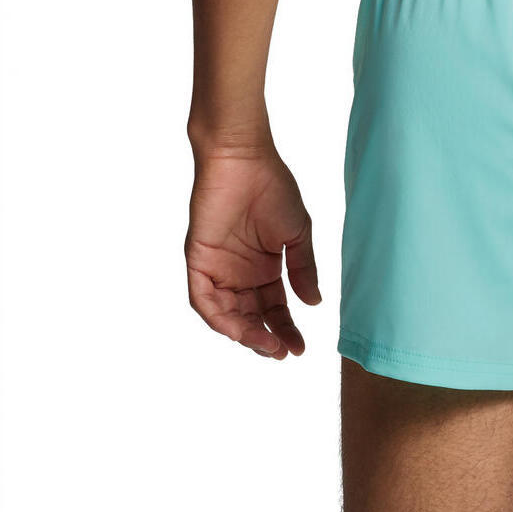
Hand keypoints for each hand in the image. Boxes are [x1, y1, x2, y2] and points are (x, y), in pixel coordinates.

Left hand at [185, 148, 321, 359]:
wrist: (244, 159)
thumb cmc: (273, 188)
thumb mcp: (297, 233)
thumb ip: (303, 269)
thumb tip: (314, 304)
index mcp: (264, 269)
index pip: (274, 309)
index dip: (286, 329)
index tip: (301, 348)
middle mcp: (240, 274)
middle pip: (251, 318)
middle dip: (266, 339)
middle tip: (283, 352)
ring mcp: (218, 270)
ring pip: (226, 315)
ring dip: (244, 334)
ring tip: (266, 344)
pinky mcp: (198, 261)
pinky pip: (203, 299)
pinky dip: (218, 317)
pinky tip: (238, 328)